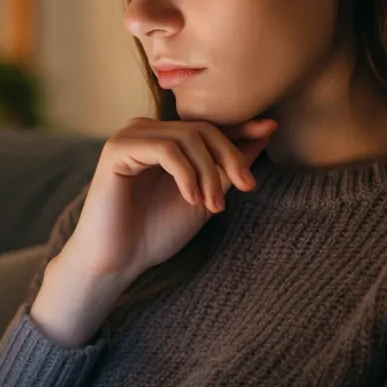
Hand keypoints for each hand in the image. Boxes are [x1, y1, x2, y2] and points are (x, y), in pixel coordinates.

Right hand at [60, 116, 276, 281]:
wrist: (116, 261)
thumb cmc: (155, 232)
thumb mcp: (204, 196)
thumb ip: (227, 167)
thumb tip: (265, 131)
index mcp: (162, 139)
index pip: (206, 126)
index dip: (239, 127)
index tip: (270, 129)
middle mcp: (144, 131)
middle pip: (201, 128)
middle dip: (229, 157)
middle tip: (246, 187)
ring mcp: (128, 137)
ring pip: (186, 137)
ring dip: (208, 172)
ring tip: (213, 205)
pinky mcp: (116, 150)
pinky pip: (164, 150)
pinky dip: (186, 173)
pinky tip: (190, 198)